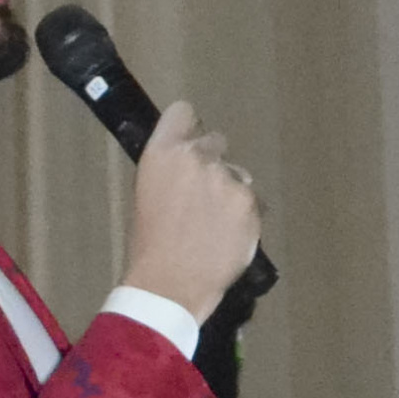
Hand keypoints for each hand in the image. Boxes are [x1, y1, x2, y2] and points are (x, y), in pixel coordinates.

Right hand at [123, 98, 263, 321]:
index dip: (187, 129)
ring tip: (213, 225)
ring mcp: (227, 179)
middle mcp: (197, 157)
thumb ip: (170, 170)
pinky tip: (226, 237)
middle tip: (202, 197)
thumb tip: (187, 166)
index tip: (188, 145)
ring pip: (236, 174)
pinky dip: (243, 216)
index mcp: (162, 153)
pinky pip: (252, 201)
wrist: (170, 284)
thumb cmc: (149, 245)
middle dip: (211, 163)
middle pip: (214, 141)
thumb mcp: (146, 195)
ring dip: (229, 192)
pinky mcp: (250, 203)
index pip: (183, 113)